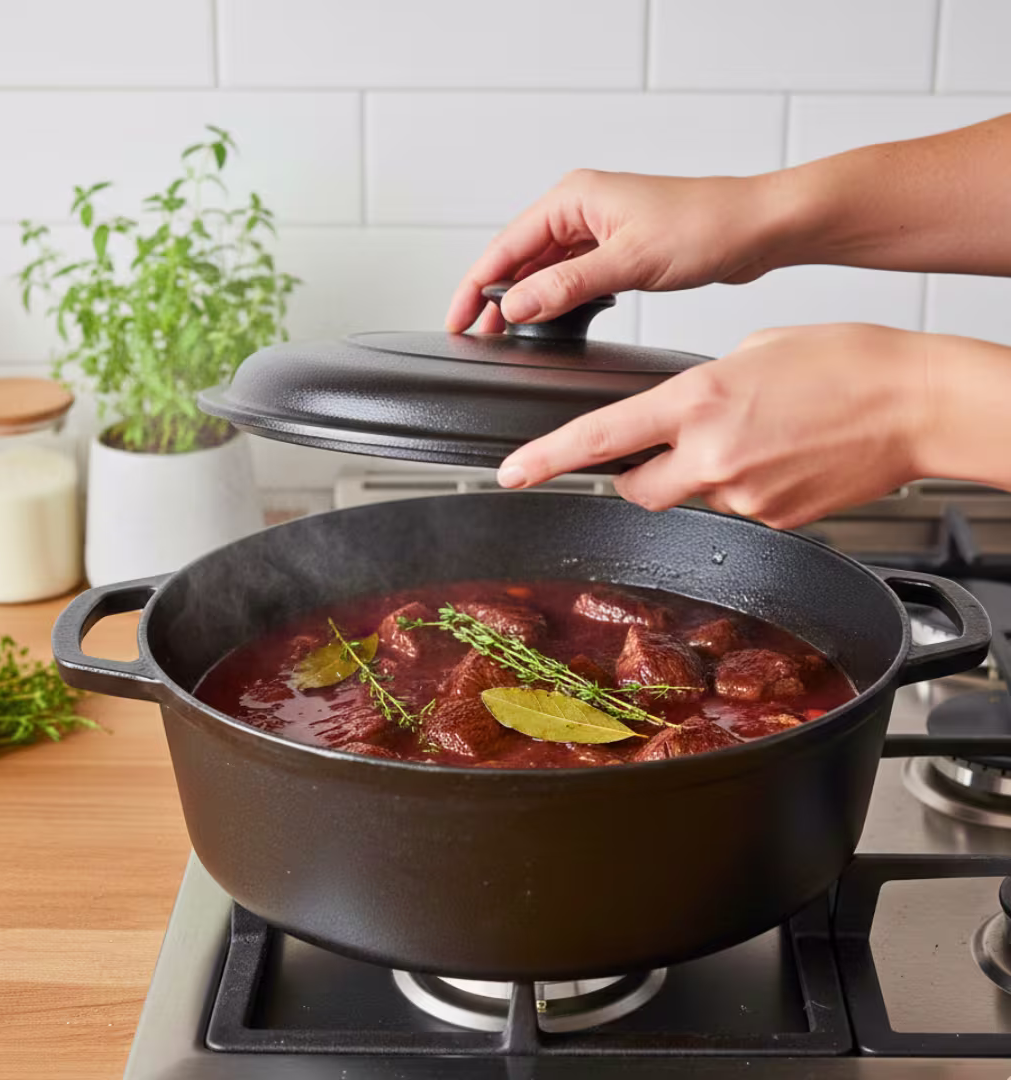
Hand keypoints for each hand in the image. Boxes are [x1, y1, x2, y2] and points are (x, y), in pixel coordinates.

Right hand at [446, 169, 792, 332]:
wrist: (757, 228)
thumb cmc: (706, 226)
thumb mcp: (628, 261)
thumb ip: (566, 286)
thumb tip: (518, 307)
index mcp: (573, 198)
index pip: (505, 246)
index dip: (475, 286)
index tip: (457, 320)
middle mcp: (580, 209)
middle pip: (518, 258)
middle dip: (494, 298)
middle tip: (474, 338)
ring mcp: (597, 229)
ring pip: (542, 269)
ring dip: (523, 301)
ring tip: (504, 338)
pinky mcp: (616, 249)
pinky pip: (568, 276)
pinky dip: (553, 300)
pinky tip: (549, 323)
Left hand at [495, 323, 932, 529]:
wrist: (919, 404)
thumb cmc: (850, 363)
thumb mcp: (754, 350)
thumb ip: (702, 386)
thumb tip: (680, 412)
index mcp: (700, 400)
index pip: (601, 437)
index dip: (547, 458)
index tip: (511, 472)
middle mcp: (712, 455)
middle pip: (635, 490)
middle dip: (635, 477)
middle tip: (663, 452)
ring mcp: (744, 495)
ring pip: (690, 500)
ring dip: (701, 479)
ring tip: (755, 441)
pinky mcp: (774, 523)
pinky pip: (736, 511)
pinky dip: (744, 490)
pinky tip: (779, 460)